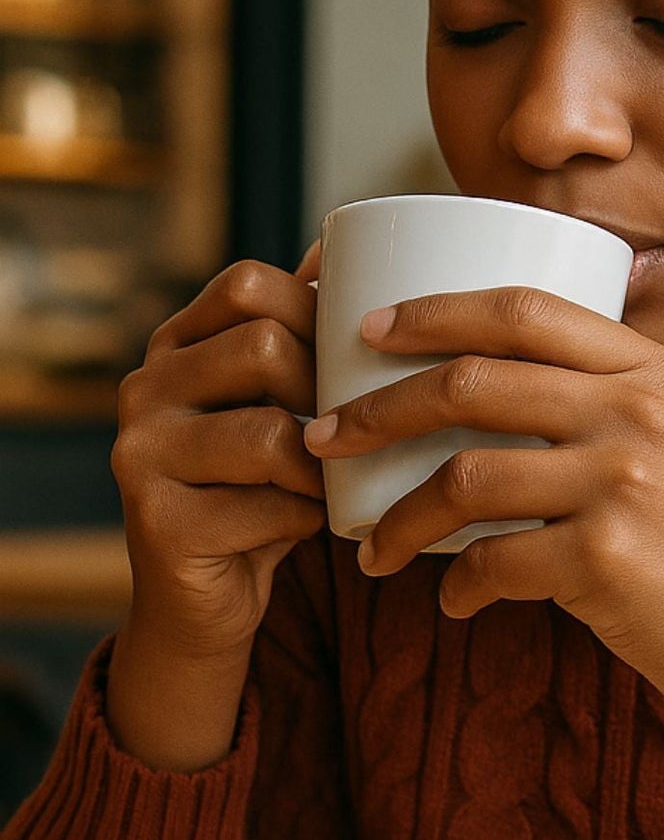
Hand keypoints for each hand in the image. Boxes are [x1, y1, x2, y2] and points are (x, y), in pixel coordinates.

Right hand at [112, 239, 327, 658]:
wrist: (207, 597)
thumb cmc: (264, 483)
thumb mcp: (282, 396)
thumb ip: (301, 328)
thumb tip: (343, 242)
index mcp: (175, 344)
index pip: (249, 284)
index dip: (314, 311)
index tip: (345, 354)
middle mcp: (143, 388)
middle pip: (265, 348)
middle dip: (327, 391)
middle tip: (347, 426)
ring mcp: (140, 456)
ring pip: (269, 433)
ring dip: (323, 463)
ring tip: (330, 479)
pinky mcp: (156, 525)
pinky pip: (269, 505)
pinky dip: (309, 518)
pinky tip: (306, 525)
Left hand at [300, 285, 663, 757]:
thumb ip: (602, 401)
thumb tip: (478, 394)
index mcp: (651, 367)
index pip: (523, 308)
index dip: (435, 311)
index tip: (371, 330)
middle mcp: (637, 409)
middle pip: (472, 381)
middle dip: (378, 409)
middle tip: (324, 438)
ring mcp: (622, 480)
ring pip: (463, 476)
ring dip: (398, 518)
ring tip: (373, 548)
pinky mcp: (605, 557)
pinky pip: (491, 562)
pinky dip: (456, 586)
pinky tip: (453, 600)